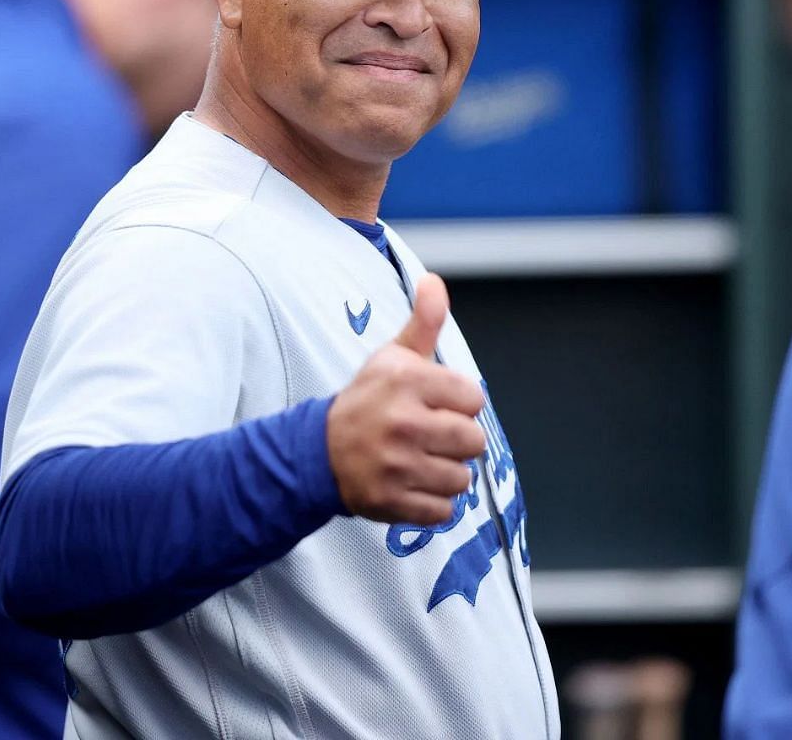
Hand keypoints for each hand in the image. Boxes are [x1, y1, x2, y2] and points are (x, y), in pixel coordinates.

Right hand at [326, 274, 487, 524]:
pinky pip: (443, 511)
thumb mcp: (393, 357)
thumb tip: (434, 281)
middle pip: (474, 441)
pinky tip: (412, 485)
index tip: (437, 405)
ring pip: (462, 478)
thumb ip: (423, 322)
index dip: (460, 403)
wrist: (316, 452)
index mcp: (407, 383)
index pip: (474, 398)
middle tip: (431, 436)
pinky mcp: (390, 502)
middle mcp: (402, 423)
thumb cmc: (367, 401)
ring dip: (447, 473)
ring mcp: (395, 466)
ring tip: (421, 460)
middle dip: (458, 441)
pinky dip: (433, 503)